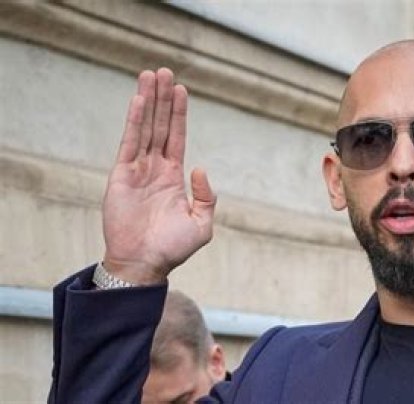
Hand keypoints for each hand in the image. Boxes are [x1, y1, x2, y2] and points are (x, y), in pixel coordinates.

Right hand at [102, 68, 215, 284]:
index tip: (180, 89)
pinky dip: (135, 121)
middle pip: (160, 125)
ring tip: (151, 75)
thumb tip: (200, 168)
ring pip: (145, 128)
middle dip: (162, 99)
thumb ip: (207, 196)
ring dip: (148, 101)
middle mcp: (155, 169)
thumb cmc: (173, 248)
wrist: (145, 264)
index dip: (178, 114)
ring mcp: (137, 170)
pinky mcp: (122, 176)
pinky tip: (140, 101)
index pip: (176, 137)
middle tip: (164, 71)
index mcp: (173, 177)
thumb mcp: (202, 223)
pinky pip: (130, 143)